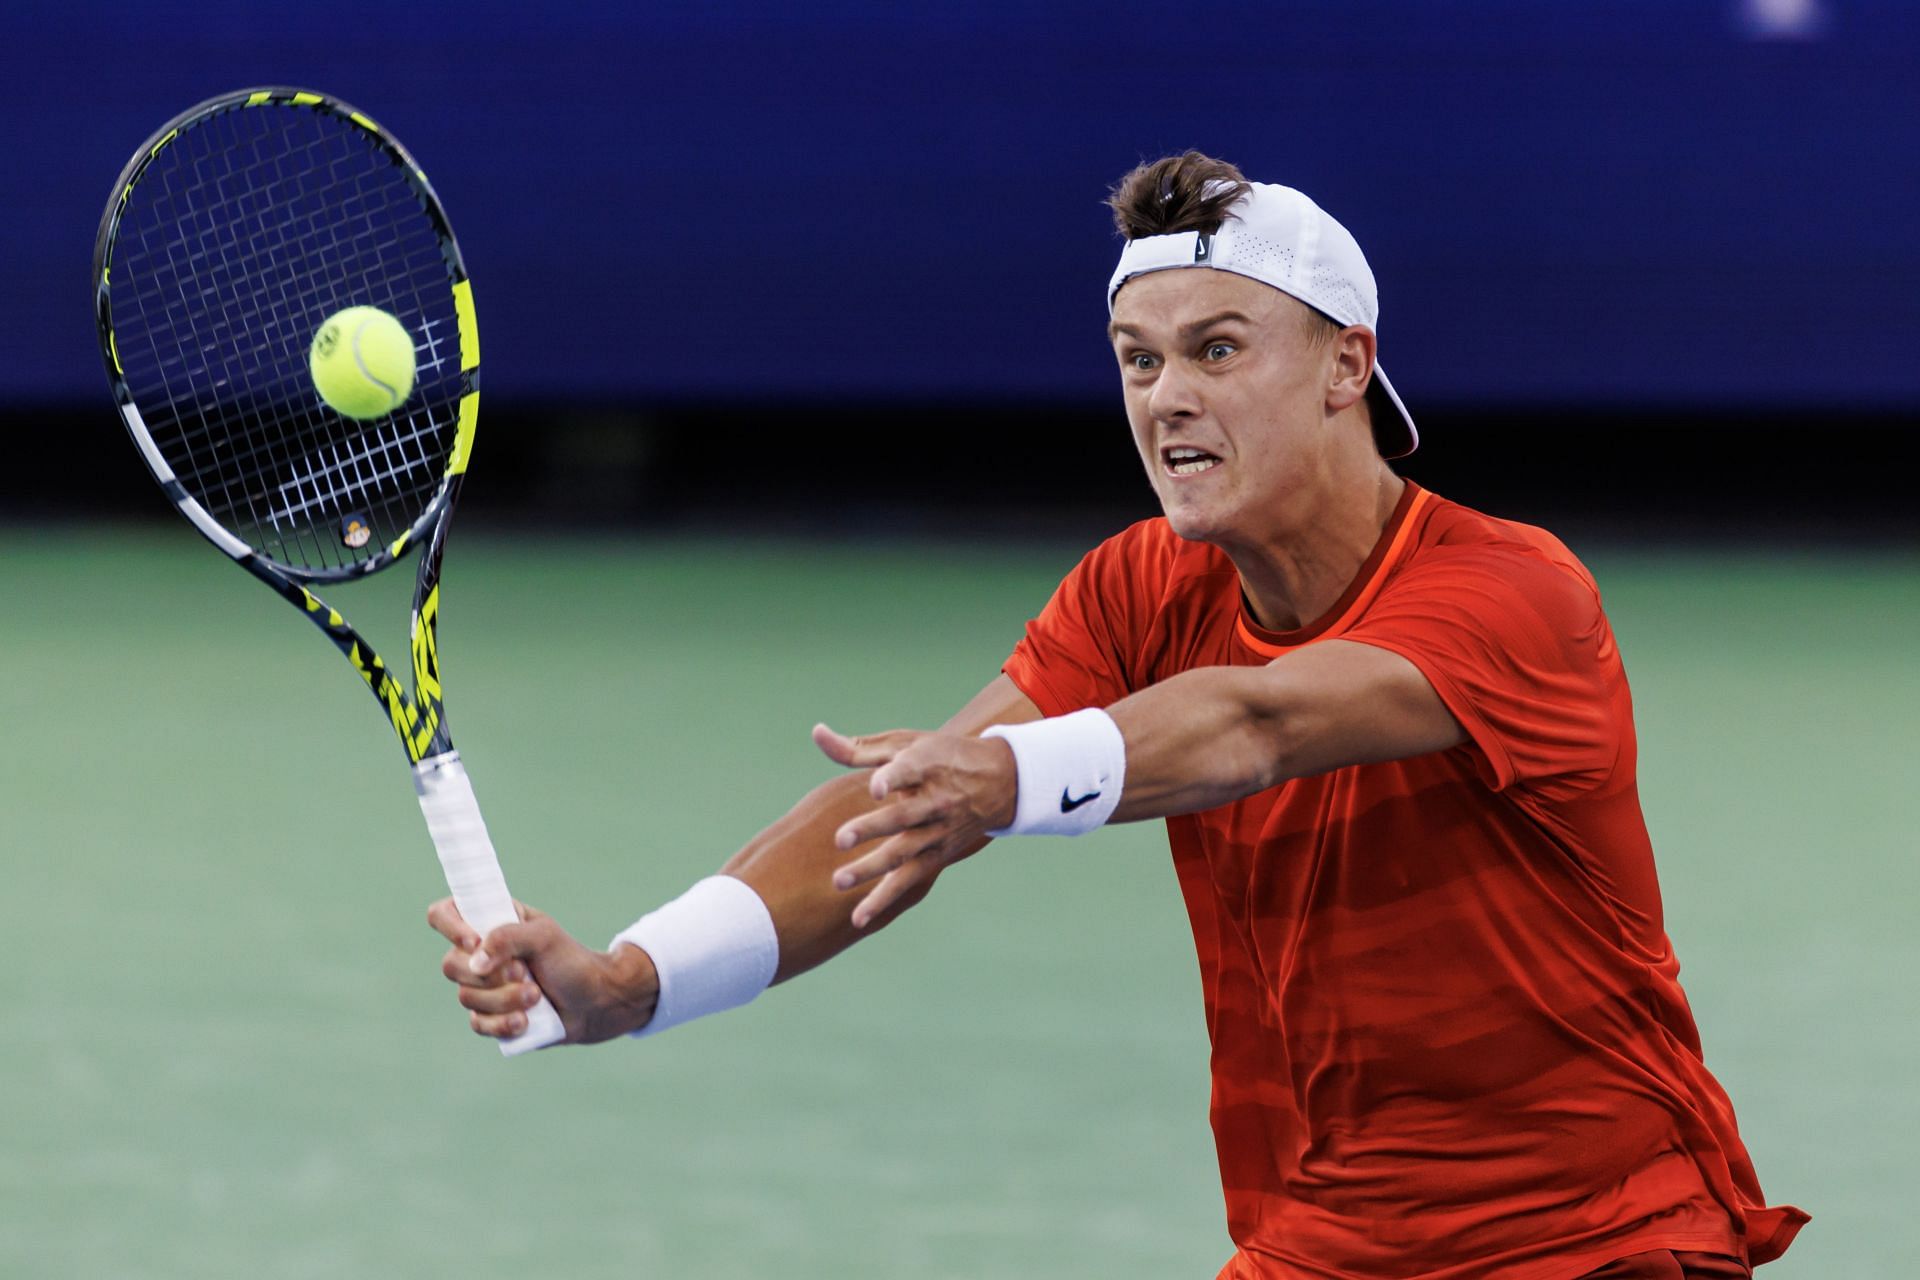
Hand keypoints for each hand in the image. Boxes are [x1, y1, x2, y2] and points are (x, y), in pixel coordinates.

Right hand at [426, 898, 660, 1044]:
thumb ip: (508, 938)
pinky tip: (526, 1021)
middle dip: (492, 975)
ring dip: (506, 999)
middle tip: (525, 973)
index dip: (451, 927)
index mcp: (489, 922)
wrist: (593, 1002)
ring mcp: (482, 987)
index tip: (475, 943)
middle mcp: (479, 954)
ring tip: (537, 996)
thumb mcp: (544, 937)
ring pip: (467, 998)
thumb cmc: (570, 961)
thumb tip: (475, 961)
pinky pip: (478, 1024)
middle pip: (452, 965)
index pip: (444, 914)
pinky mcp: (490, 1016)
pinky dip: (503, 1024)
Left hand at [811, 722, 1015, 927]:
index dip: (892, 780)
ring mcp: (938, 831)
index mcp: (927, 765)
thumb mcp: (905, 744)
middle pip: (903, 817)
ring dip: (872, 869)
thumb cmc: (939, 757)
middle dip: (873, 828)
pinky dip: (885, 899)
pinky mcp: (938, 855)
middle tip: (841, 839)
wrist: (999, 781)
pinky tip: (858, 918)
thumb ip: (858, 748)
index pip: (910, 772)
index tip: (875, 789)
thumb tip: (817, 733)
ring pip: (904, 854)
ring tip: (839, 881)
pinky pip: (909, 881)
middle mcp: (935, 800)